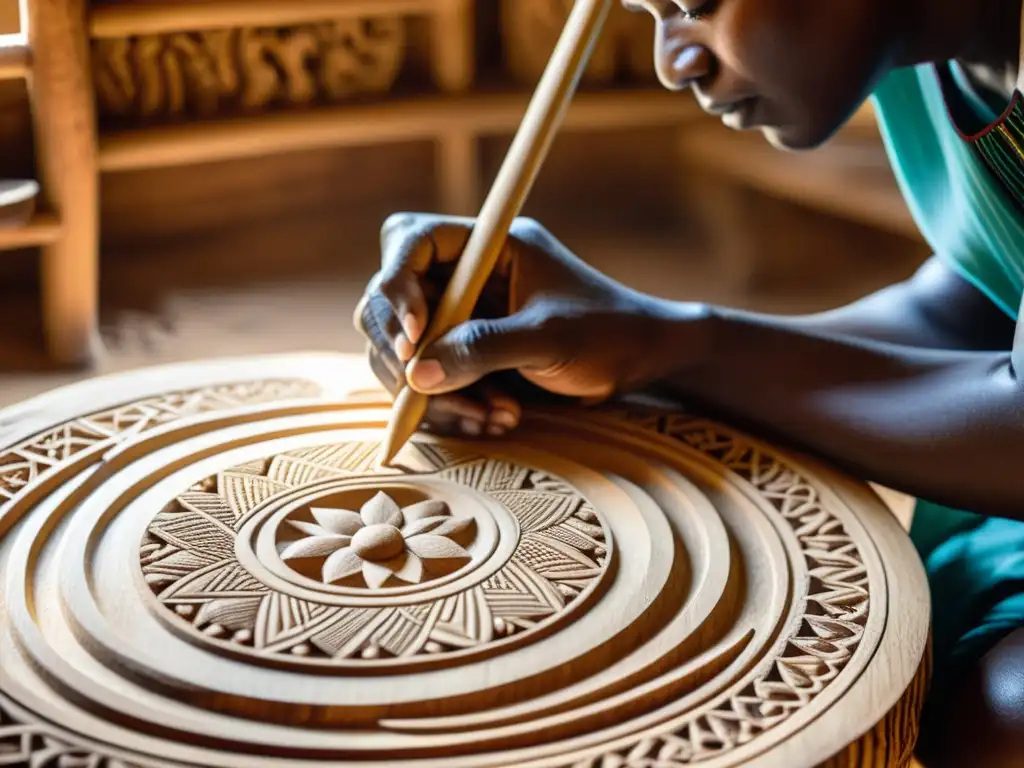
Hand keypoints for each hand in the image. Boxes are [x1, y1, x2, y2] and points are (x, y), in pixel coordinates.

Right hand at [355, 214, 707, 436]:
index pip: (412, 240)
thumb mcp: (549, 339)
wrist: (643, 361)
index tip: (415, 334)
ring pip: (404, 347)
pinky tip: (493, 422)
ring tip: (489, 417)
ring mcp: (463, 314)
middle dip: (403, 350)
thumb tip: (416, 373)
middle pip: (390, 298)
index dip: (397, 283)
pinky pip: (429, 377)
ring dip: (431, 390)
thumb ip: (484, 349)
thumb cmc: (609, 334)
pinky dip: (450, 405)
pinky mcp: (466, 352)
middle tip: (423, 389)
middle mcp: (467, 275)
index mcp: (488, 245)